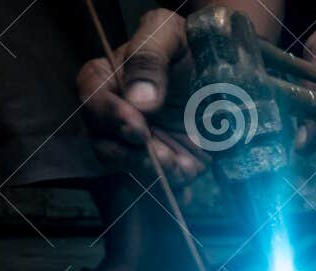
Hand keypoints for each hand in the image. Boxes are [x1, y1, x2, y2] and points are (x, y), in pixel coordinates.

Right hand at [77, 8, 207, 182]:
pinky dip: (174, 190)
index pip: (92, 100)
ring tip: (181, 168)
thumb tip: (140, 101)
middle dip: (133, 156)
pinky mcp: (165, 163)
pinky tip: (187, 191)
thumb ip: (149, 58)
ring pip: (132, 171)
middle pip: (106, 145)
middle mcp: (114, 118)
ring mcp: (138, 145)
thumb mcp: (167, 34)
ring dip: (154, 176)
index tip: (137, 127)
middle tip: (162, 158)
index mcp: (106, 79)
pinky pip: (162, 185)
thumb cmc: (186, 43)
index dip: (110, 117)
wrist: (224, 68)